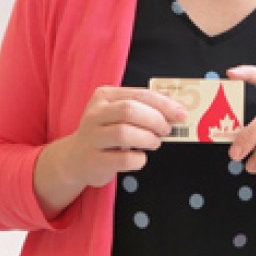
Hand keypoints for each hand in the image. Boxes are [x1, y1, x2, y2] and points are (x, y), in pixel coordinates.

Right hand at [34, 86, 184, 217]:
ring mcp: (91, 138)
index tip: (181, 113)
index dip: (164, 104)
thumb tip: (177, 110)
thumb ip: (143, 109)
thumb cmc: (105, 133)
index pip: (139, 94)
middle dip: (155, 120)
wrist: (74, 159)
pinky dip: (139, 159)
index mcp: (104, 96)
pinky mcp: (93, 161)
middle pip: (130, 110)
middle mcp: (94, 114)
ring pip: (124, 133)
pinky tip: (139, 157)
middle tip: (166, 130)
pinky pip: (123, 159)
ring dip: (147, 139)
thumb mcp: (118, 114)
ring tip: (154, 143)